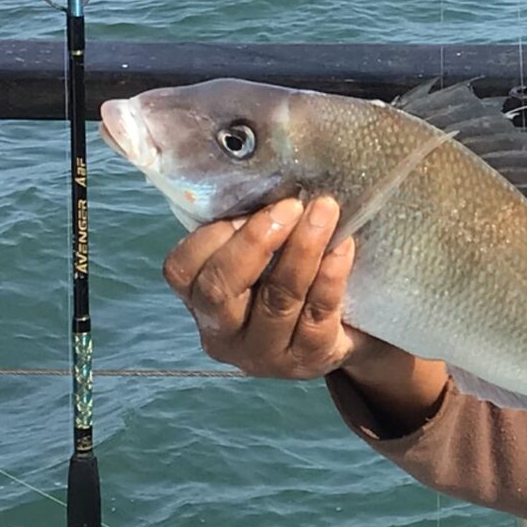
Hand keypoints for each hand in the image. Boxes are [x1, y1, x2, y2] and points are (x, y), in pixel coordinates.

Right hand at [165, 196, 360, 380]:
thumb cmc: (288, 276)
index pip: (182, 270)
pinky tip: (344, 247)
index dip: (212, 236)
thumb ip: (247, 224)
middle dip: (255, 242)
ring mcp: (263, 353)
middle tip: (290, 205)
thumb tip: (262, 166)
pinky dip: (331, 276)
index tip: (248, 206)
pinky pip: (318, 314)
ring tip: (325, 211)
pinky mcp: (307, 360)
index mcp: (199, 300)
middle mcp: (222, 333)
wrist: (342, 330)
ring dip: (302, 249)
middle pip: (220, 290)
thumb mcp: (259, 254)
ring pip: (276, 300)